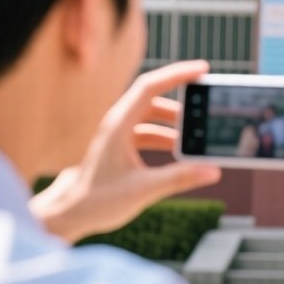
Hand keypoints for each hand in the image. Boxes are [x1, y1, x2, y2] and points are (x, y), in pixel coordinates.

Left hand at [31, 60, 221, 243]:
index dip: (177, 74)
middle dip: (182, 102)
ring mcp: (118, 135)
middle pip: (154, 99)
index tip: (203, 69)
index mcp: (119, 125)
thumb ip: (179, 178)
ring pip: (152, 117)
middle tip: (207, 106)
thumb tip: (212, 170)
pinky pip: (148, 133)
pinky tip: (181, 153)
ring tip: (197, 136)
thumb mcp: (143, 189)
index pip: (150, 87)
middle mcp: (117, 124)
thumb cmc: (98, 201)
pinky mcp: (121, 147)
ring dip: (175, 124)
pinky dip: (166, 138)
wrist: (71, 214)